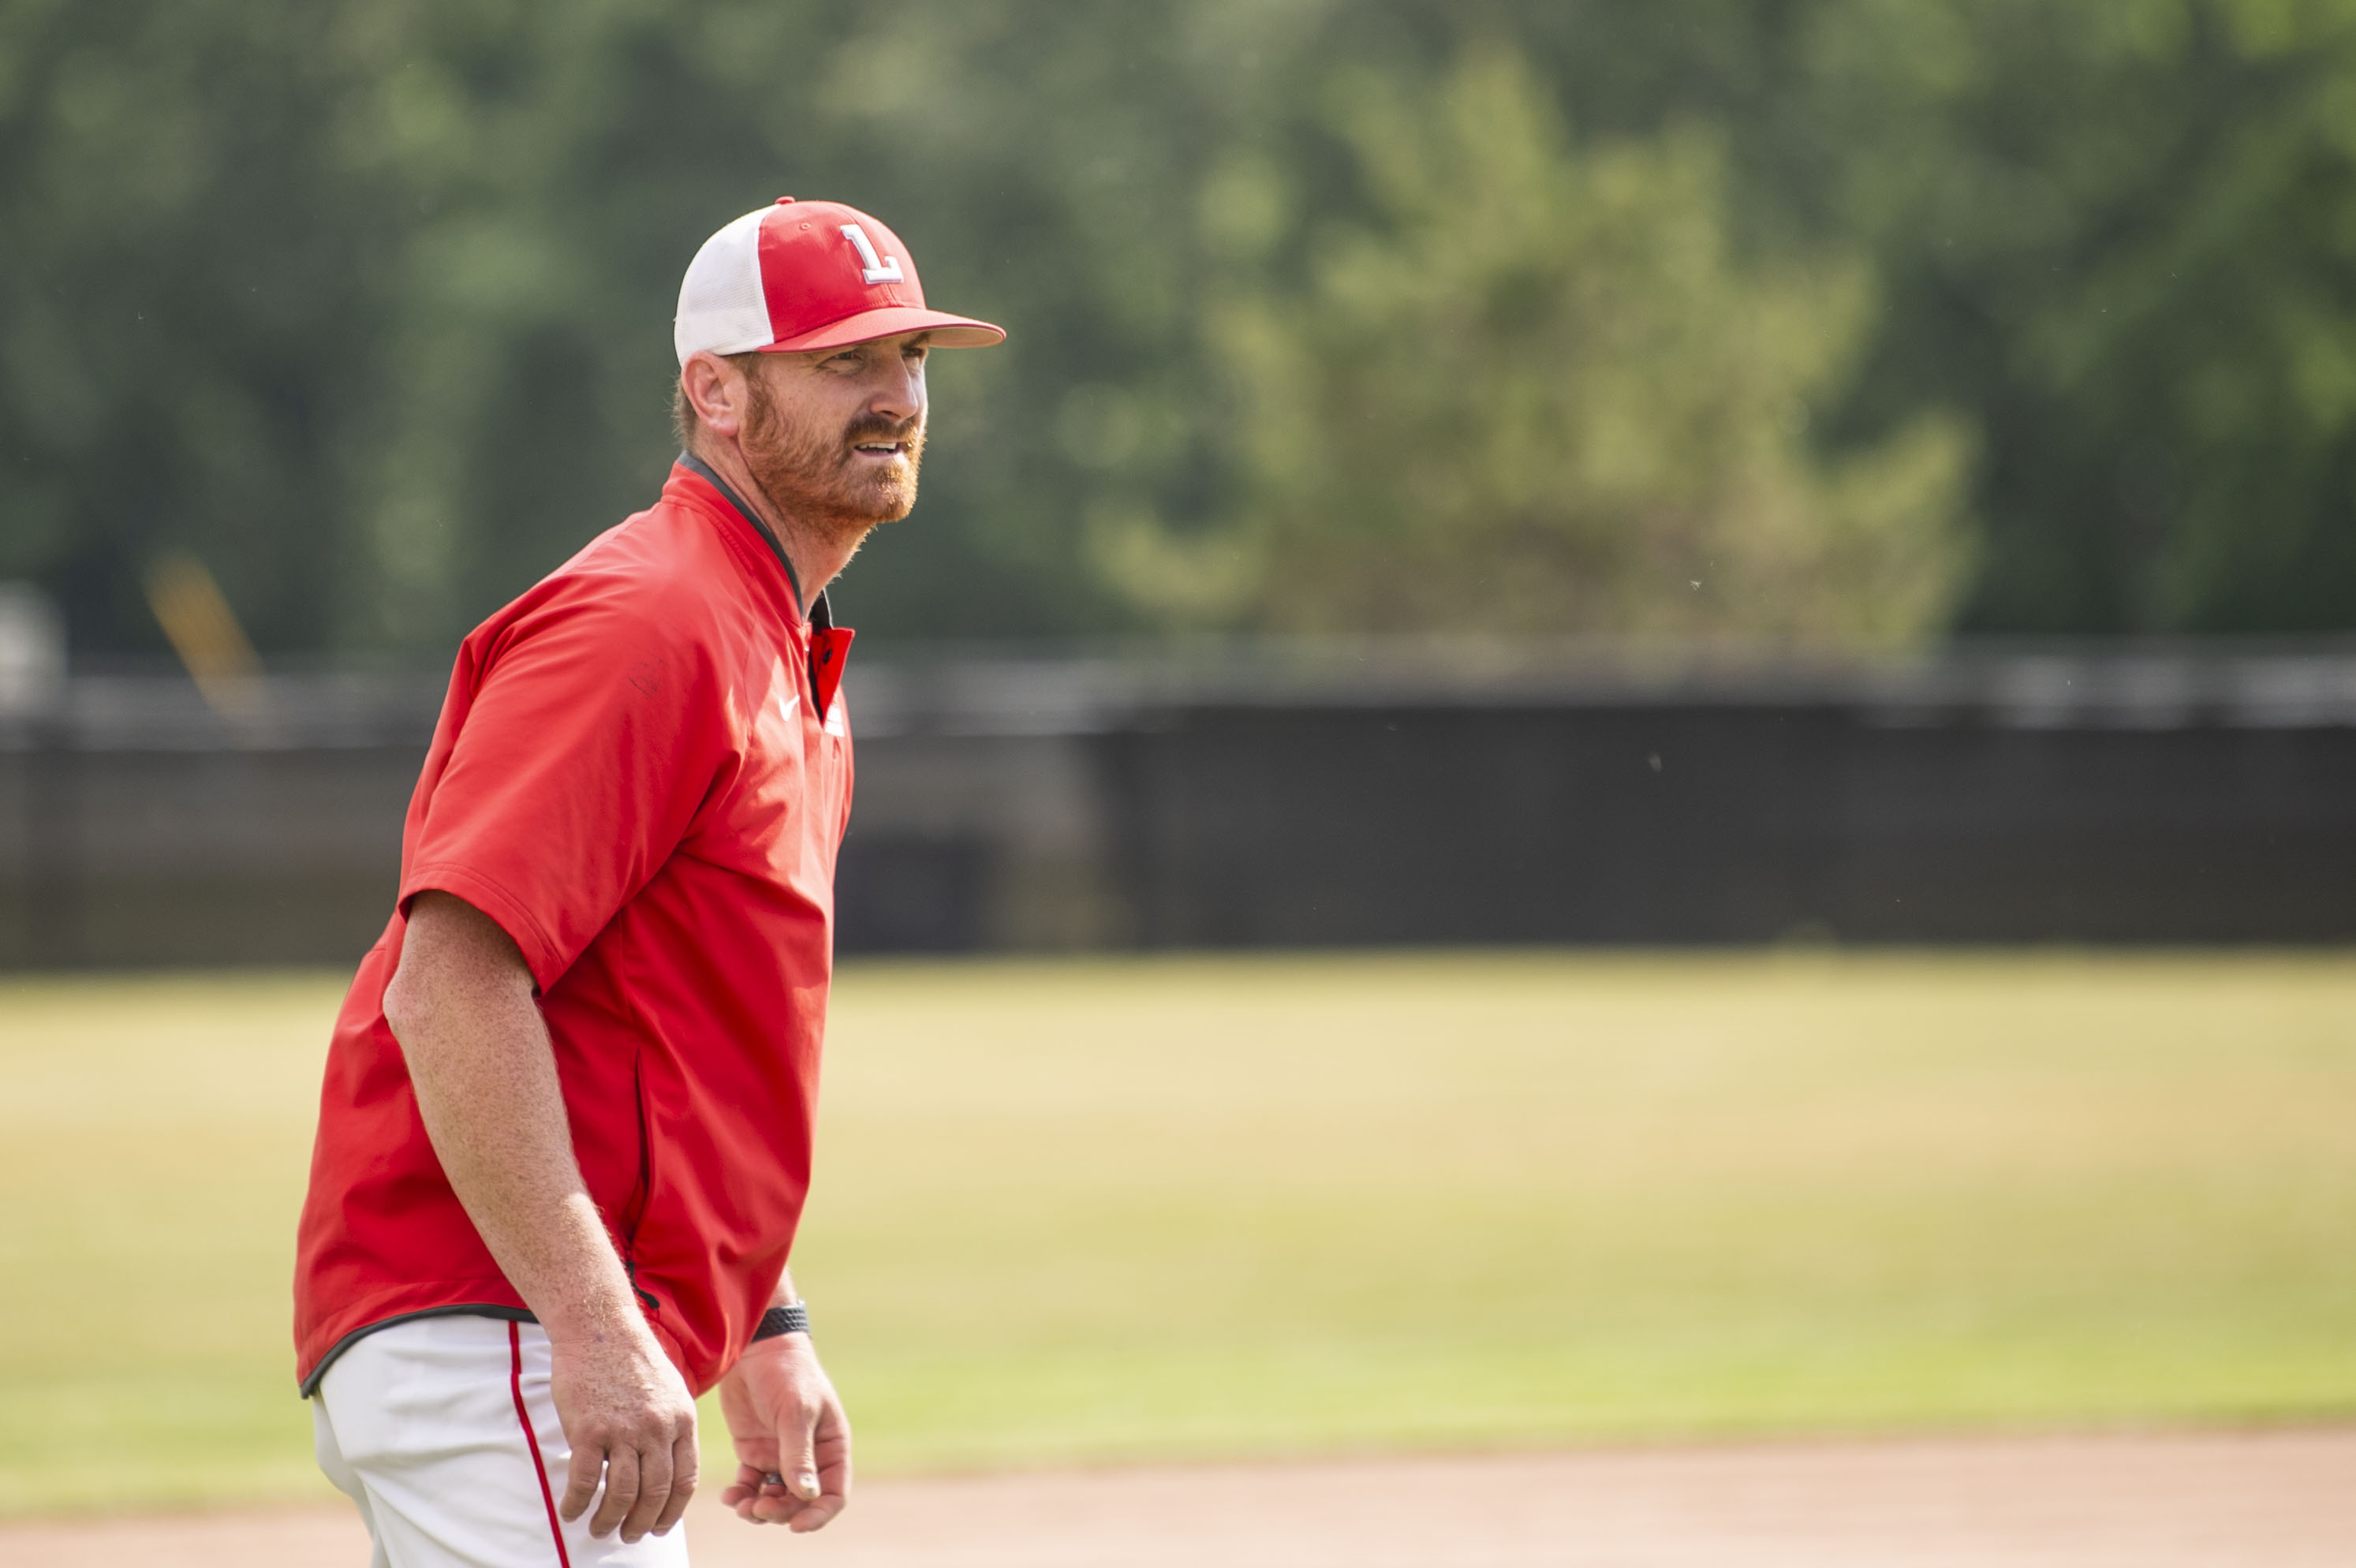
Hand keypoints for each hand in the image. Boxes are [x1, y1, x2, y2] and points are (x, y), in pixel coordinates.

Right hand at [549, 1321, 700, 1541]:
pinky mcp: (589, 1429)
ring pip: (621, 1493)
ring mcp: (623, 1430)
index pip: (684, 1480)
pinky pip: (583, 1480)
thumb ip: (672, 1426)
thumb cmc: (632, 1358)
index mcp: (681, 1420)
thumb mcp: (671, 1389)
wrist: (600, 1326)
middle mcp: (657, 1429)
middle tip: (629, 1536)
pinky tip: (571, 1511)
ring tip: (600, 1530)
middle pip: (655, 1493)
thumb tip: (669, 1465)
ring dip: (609, 1520)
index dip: (672, 1511)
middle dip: (642, 1523)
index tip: (659, 1527)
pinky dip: (576, 1503)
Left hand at [716, 1333, 851, 1530]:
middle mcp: (808, 1455)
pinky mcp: (754, 1451)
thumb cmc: (787, 1371)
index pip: (833, 1492)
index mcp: (830, 1445)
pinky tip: (730, 1495)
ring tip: (741, 1505)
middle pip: (800, 1502)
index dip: (819, 1514)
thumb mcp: (796, 1411)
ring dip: (760, 1509)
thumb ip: (799, 1453)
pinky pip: (751, 1486)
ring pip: (774, 1498)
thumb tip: (806, 1495)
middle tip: (759, 1509)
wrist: (754, 1347)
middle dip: (781, 1512)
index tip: (797, 1525)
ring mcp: (780, 1455)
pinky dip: (742, 1496)